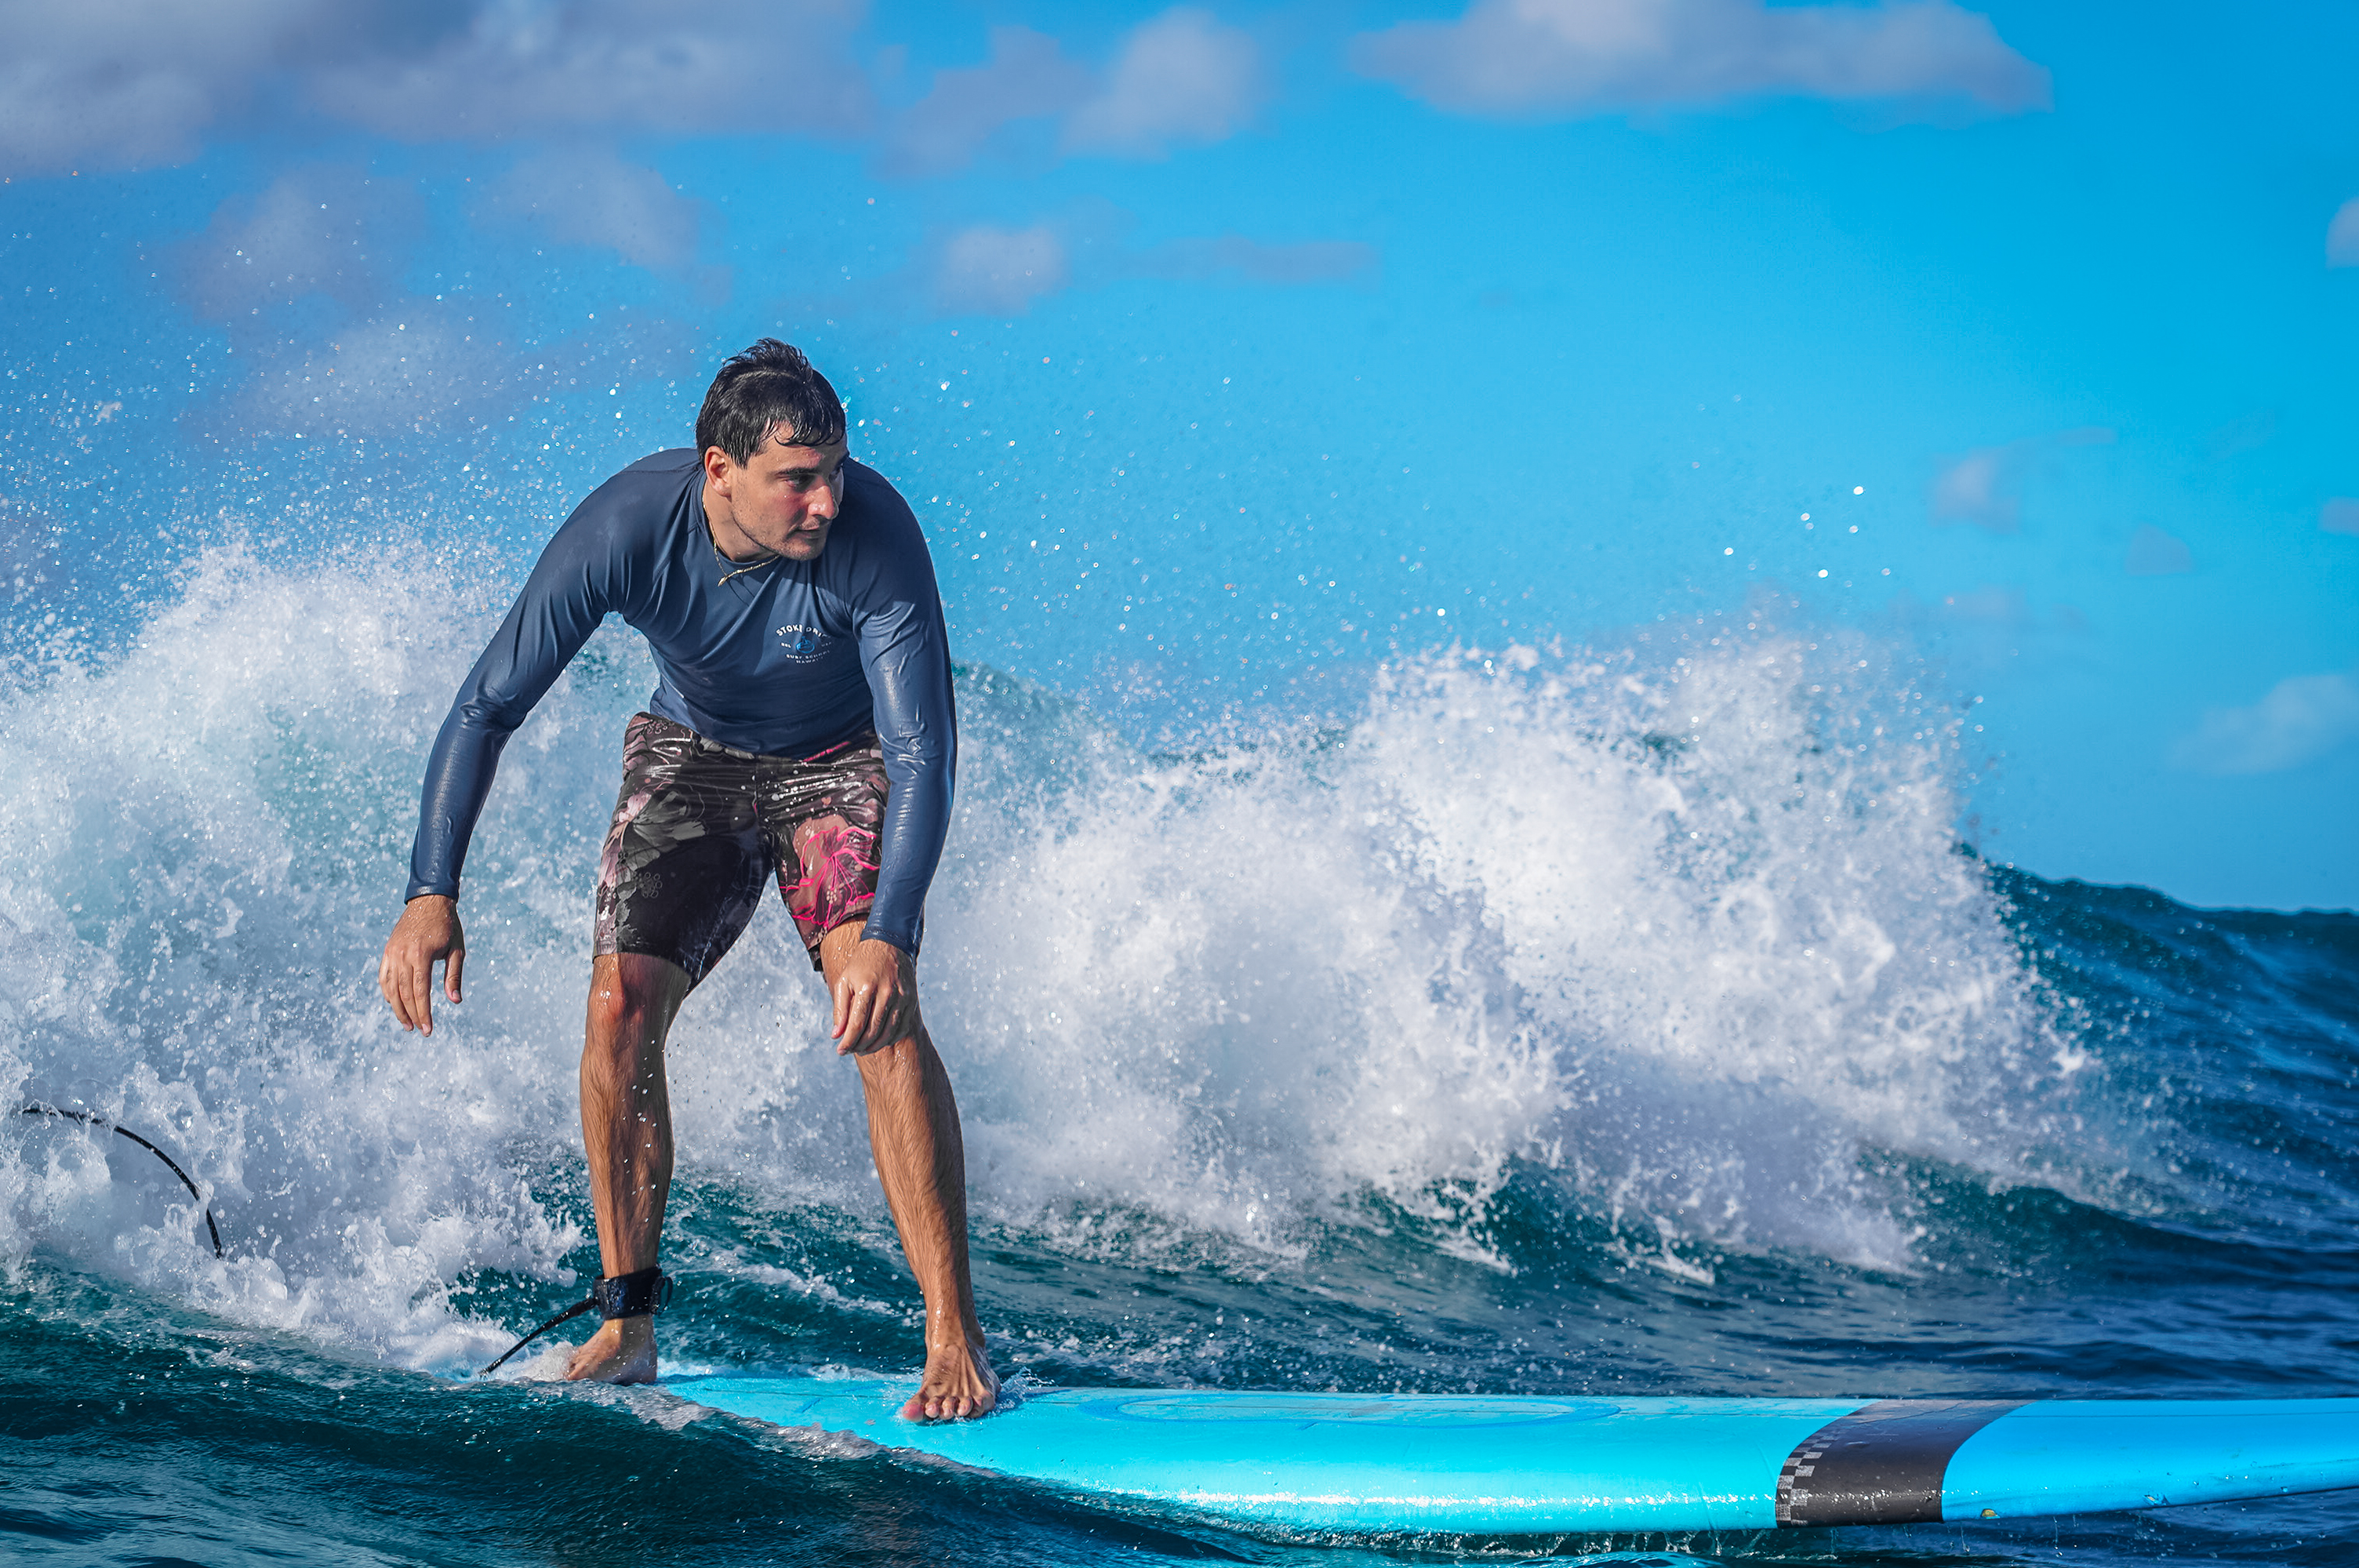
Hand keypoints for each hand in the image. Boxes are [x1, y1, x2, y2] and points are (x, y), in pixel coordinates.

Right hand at [380, 895, 464, 1034]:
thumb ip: (453, 976)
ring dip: (397, 1008)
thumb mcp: (456, 950)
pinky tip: (394, 1004)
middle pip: (403, 993)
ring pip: (390, 987)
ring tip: (407, 1023)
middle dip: (412, 1014)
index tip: (428, 1029)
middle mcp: (403, 954)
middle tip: (420, 1030)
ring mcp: (392, 952)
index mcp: (421, 954)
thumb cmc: (447, 927)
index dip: (423, 1012)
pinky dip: (387, 992)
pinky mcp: (387, 950)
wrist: (429, 901)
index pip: (420, 991)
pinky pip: (383, 976)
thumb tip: (455, 1001)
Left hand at [831, 936, 917, 1055]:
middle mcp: (887, 993)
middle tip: (850, 1050)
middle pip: (873, 1031)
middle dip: (859, 1046)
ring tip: (862, 1049)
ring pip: (889, 1033)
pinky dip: (889, 1039)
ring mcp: (902, 998)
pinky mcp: (911, 1002)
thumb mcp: (844, 981)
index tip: (840, 1051)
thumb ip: (840, 1009)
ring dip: (874, 1046)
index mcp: (867, 987)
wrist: (889, 945)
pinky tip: (879, 1041)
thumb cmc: (861, 965)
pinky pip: (901, 1028)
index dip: (848, 1041)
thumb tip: (836, 1035)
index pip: (857, 1023)